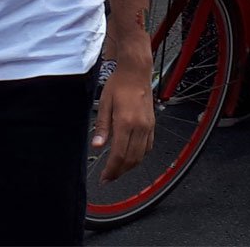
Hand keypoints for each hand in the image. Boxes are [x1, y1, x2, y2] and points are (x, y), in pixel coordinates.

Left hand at [92, 43, 153, 182]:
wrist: (136, 72)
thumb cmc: (118, 85)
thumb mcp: (104, 103)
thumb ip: (102, 127)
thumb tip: (97, 146)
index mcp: (126, 122)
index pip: (119, 155)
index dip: (111, 170)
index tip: (104, 178)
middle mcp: (140, 127)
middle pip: (131, 159)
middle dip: (119, 172)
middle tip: (108, 178)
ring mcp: (148, 127)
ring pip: (141, 156)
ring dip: (129, 167)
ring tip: (117, 170)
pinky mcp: (152, 125)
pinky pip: (148, 147)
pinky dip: (139, 156)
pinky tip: (130, 156)